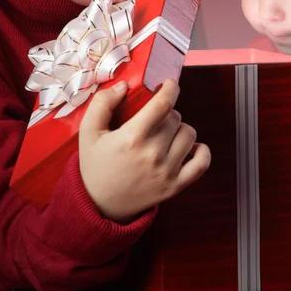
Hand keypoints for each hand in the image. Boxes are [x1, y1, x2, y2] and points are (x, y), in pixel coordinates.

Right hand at [79, 79, 210, 222]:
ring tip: (165, 135)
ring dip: (180, 130)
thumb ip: (102, 103)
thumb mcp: (88, 132)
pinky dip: (201, 151)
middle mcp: (152, 154)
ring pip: (190, 134)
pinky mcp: (175, 186)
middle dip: (166, 114)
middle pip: (176, 118)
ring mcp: (166, 172)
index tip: (168, 84)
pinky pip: (202, 163)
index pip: (163, 104)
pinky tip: (189, 148)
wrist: (98, 207)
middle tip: (153, 121)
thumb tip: (125, 85)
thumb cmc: (95, 165)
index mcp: (132, 138)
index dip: (170, 88)